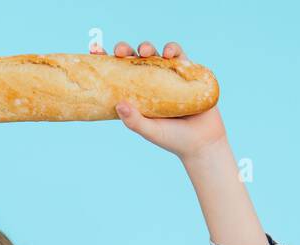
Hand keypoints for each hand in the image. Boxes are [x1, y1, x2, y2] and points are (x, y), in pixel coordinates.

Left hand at [92, 40, 227, 160]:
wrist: (203, 142)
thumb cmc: (173, 140)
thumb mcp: (150, 132)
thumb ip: (135, 121)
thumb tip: (119, 104)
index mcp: (136, 95)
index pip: (117, 74)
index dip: (106, 60)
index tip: (95, 50)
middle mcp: (150, 82)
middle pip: (133, 59)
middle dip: (125, 50)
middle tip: (121, 51)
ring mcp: (168, 76)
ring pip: (154, 53)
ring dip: (147, 47)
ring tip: (145, 52)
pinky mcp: (187, 72)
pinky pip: (179, 55)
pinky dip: (173, 50)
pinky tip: (169, 53)